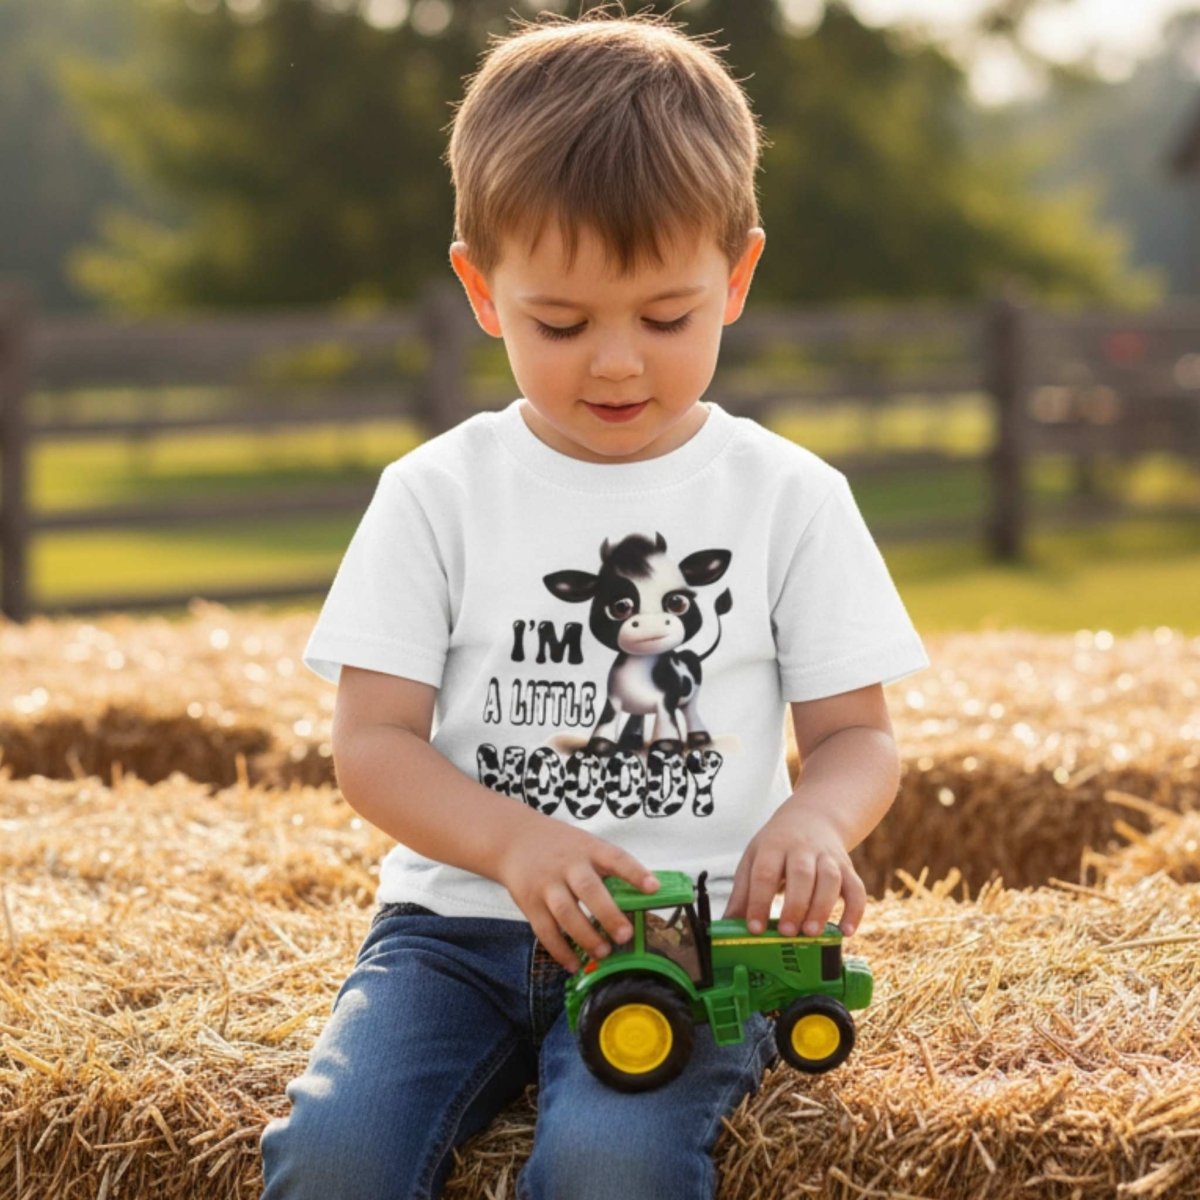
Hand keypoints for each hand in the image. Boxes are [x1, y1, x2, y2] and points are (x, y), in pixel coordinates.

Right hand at [496, 820, 658, 971]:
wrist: (514, 840)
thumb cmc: (561, 847)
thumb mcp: (585, 845)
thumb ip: (607, 869)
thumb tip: (640, 900)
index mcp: (588, 848)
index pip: (616, 858)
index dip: (635, 873)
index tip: (654, 888)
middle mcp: (567, 865)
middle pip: (588, 889)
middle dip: (607, 914)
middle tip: (625, 935)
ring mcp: (547, 884)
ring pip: (565, 912)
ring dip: (585, 936)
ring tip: (603, 952)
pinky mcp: (529, 903)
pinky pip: (545, 930)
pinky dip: (559, 950)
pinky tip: (573, 964)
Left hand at [722, 808, 865, 938]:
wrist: (813, 817)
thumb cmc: (777, 845)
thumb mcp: (754, 858)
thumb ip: (742, 893)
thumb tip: (726, 927)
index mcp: (773, 846)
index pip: (765, 872)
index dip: (758, 901)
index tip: (754, 928)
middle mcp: (802, 848)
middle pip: (801, 874)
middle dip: (794, 905)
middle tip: (786, 932)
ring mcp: (828, 857)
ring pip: (830, 879)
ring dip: (822, 907)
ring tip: (811, 933)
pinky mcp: (847, 868)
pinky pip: (856, 888)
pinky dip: (854, 910)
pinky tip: (846, 931)